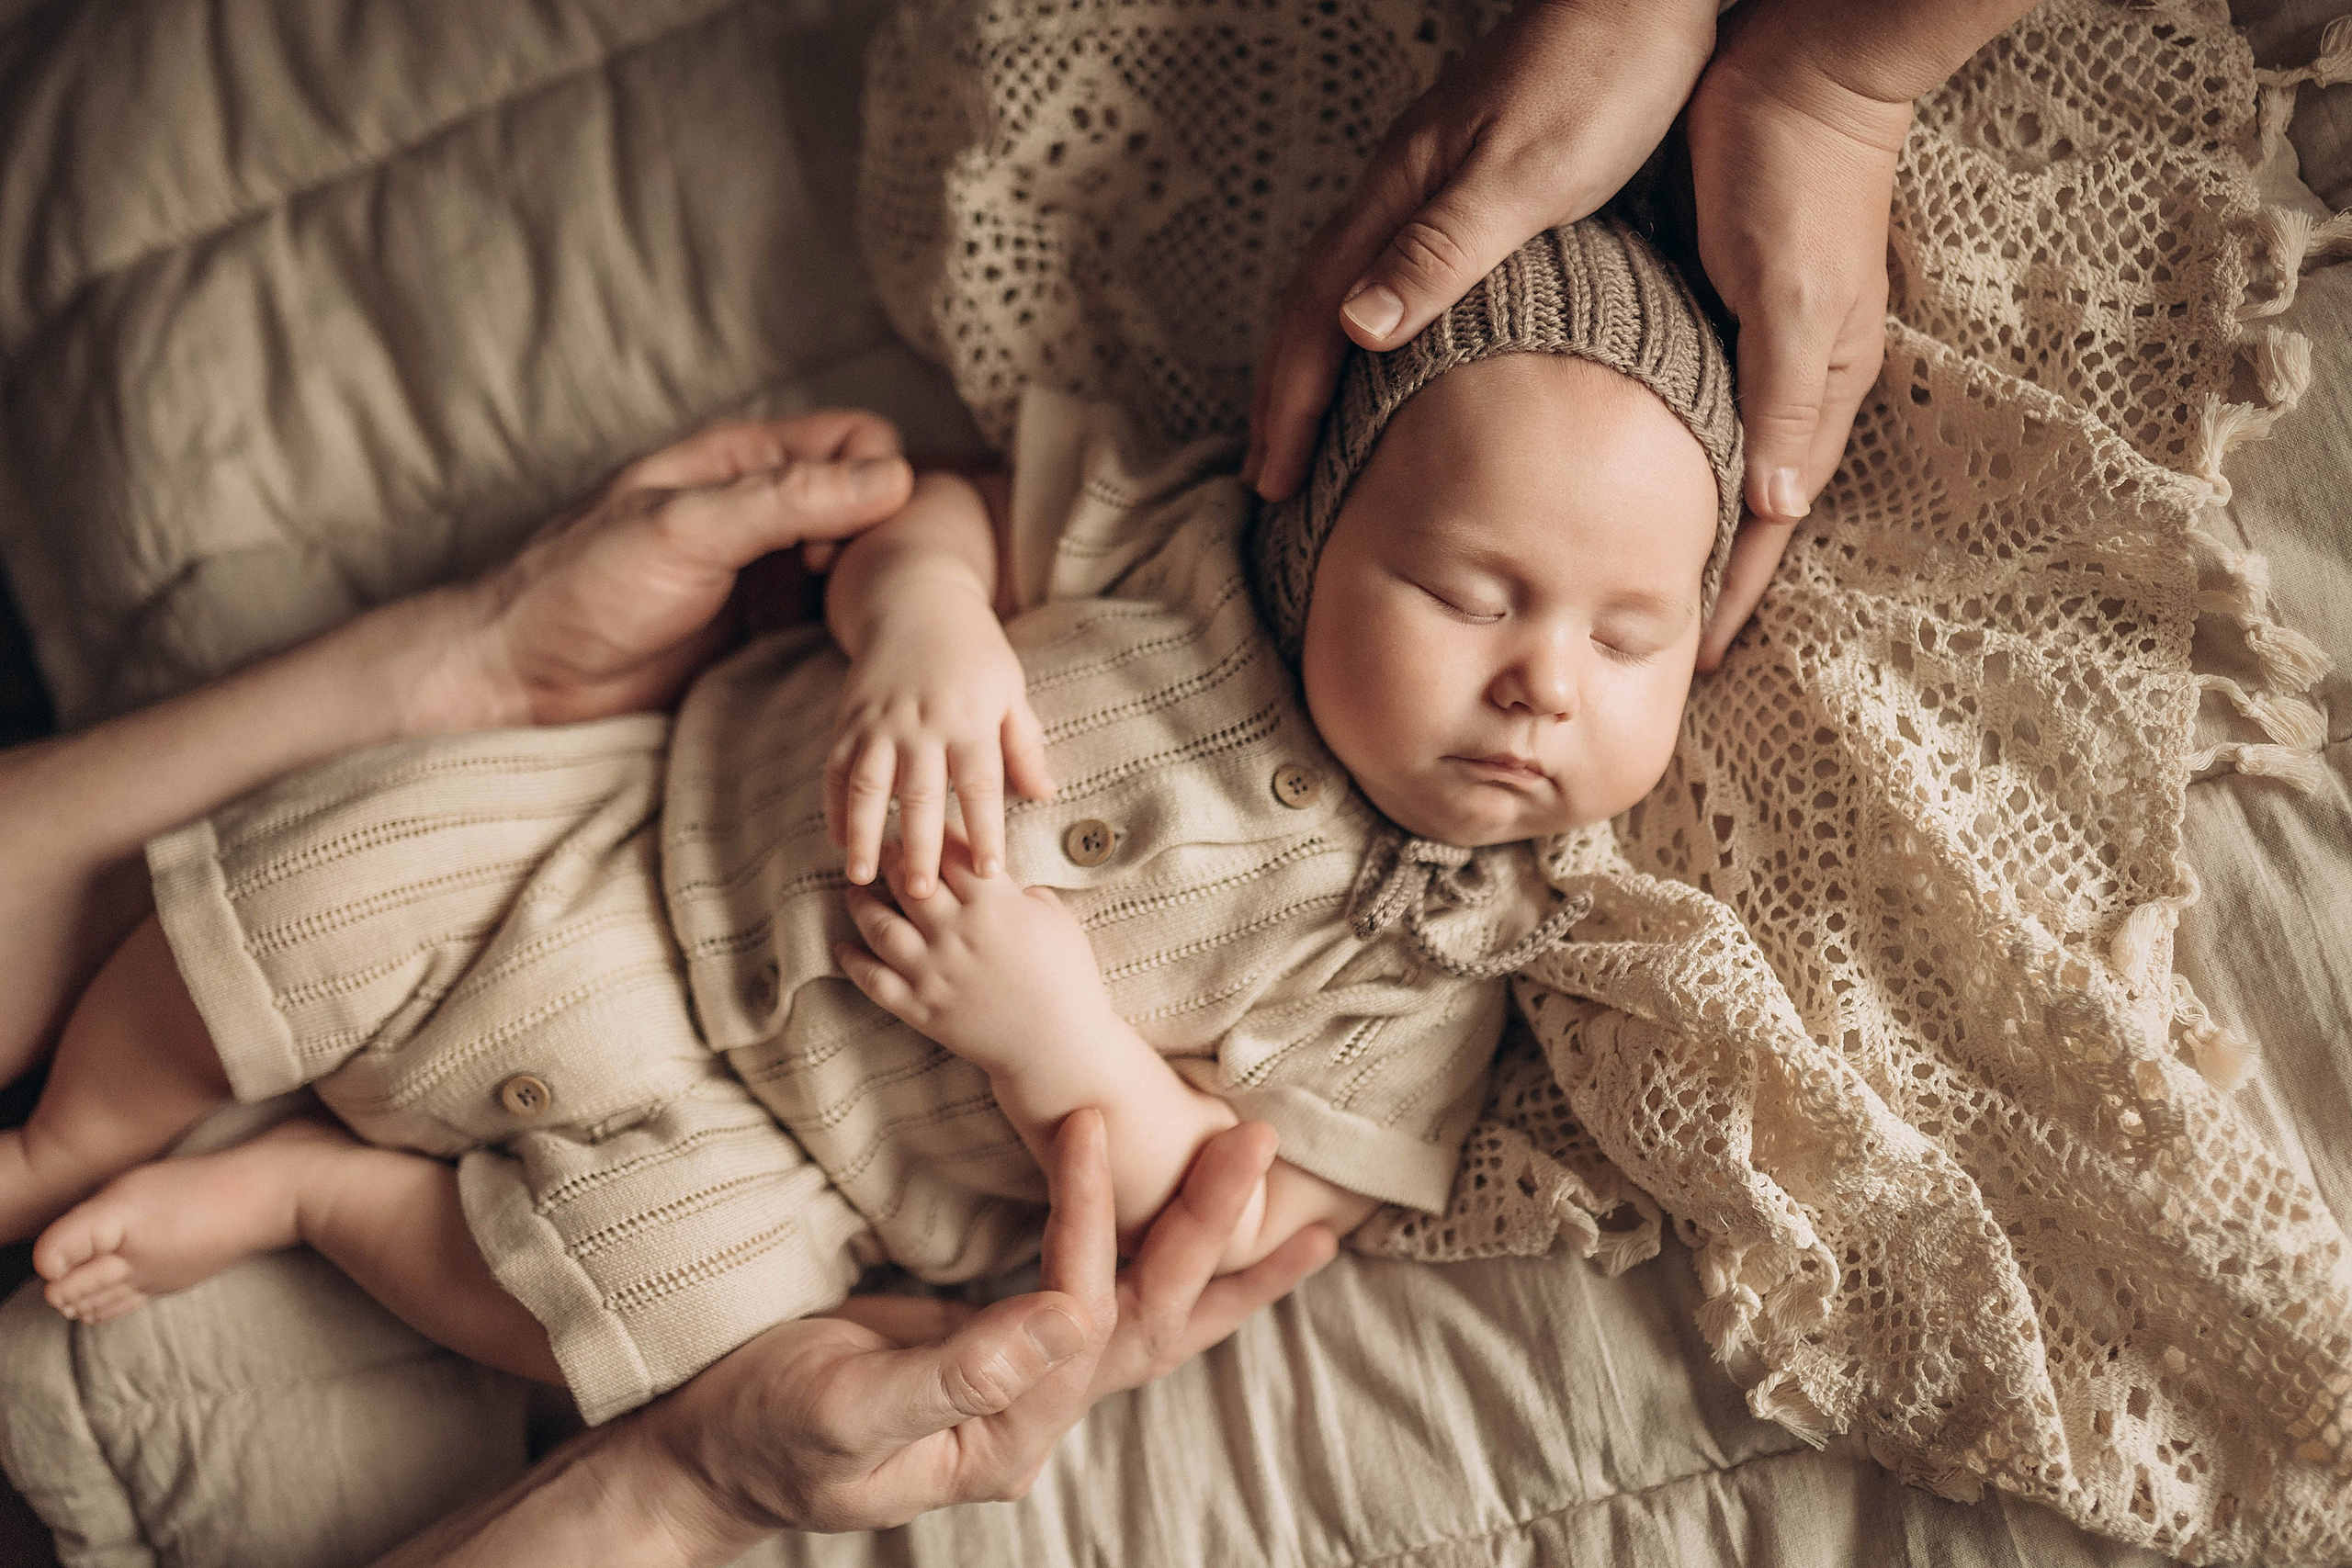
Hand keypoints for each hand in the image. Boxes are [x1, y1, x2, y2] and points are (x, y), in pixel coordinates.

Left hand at [438, 411, 914, 729]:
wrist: (524, 679)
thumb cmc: (582, 588)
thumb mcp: (685, 529)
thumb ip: (785, 501)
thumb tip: (892, 479)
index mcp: (741, 459)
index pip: (857, 440)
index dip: (871, 483)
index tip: (832, 544)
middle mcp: (762, 509)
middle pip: (869, 503)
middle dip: (878, 541)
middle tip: (831, 592)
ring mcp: (765, 572)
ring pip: (858, 563)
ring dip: (868, 590)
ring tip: (839, 629)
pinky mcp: (763, 631)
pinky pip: (831, 620)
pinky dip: (848, 632)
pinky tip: (833, 656)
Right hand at [640, 1112, 1336, 1548]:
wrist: (709, 1454)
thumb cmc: (760, 1435)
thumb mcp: (841, 1410)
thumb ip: (953, 1375)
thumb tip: (1065, 1319)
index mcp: (1003, 1441)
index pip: (1080, 1319)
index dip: (1091, 1219)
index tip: (1087, 1121)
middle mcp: (1034, 1420)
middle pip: (1150, 1322)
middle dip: (1211, 1234)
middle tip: (1258, 1144)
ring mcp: (1026, 1390)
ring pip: (1145, 1315)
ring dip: (1211, 1249)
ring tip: (1283, 1192)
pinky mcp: (1007, 1353)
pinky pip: (1105, 1300)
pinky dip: (1158, 1255)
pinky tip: (1203, 1224)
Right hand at [826, 552, 1054, 894]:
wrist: (916, 601)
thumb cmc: (974, 651)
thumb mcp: (1010, 690)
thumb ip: (1025, 744)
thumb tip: (1045, 794)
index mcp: (970, 720)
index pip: (980, 786)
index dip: (985, 832)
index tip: (989, 874)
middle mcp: (922, 724)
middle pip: (922, 795)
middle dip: (921, 847)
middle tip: (921, 894)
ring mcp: (880, 722)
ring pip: (868, 787)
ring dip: (865, 835)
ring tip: (863, 879)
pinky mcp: (849, 719)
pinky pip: (837, 770)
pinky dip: (835, 807)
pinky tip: (840, 841)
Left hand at [835, 838, 1104, 1072]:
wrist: (1056, 1048)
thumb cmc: (1068, 982)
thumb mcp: (1058, 922)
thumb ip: (1028, 894)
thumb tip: (1009, 884)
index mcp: (993, 904)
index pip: (952, 852)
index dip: (936, 833)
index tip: (926, 825)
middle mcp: (955, 931)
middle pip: (907, 880)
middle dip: (891, 858)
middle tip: (883, 850)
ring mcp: (932, 970)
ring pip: (879, 924)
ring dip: (861, 903)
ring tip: (854, 891)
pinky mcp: (919, 1007)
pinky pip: (873, 980)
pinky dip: (852, 961)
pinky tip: (842, 947)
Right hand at [1242, 0, 1715, 500]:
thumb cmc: (1602, 78)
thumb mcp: (1527, 174)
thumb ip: (1442, 250)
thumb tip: (1354, 329)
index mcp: (1398, 192)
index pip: (1314, 314)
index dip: (1290, 403)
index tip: (1275, 478)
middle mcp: (1397, 190)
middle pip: (1311, 307)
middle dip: (1284, 399)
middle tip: (1271, 480)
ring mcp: (1427, 186)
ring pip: (1342, 292)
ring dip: (1317, 371)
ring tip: (1310, 437)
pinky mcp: (1466, 185)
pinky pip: (1387, 277)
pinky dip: (1365, 335)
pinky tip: (1386, 362)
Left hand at [1685, 23, 1905, 670]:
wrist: (1800, 68)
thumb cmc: (1795, 173)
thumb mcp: (1786, 293)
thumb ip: (1782, 400)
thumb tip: (1778, 510)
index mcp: (1817, 384)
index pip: (1772, 519)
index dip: (1736, 590)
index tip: (1696, 659)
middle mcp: (1793, 376)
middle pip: (1752, 504)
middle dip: (1715, 574)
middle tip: (1661, 636)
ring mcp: (1763, 342)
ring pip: (1725, 459)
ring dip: (1694, 521)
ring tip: (1644, 577)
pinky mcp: (1727, 304)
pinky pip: (1700, 406)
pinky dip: (1677, 453)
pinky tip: (1637, 472)